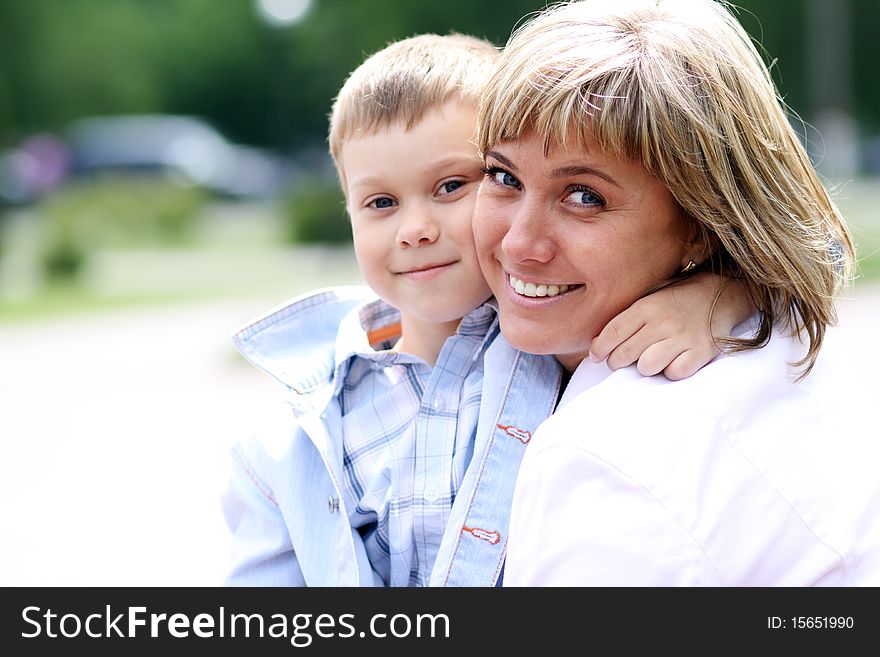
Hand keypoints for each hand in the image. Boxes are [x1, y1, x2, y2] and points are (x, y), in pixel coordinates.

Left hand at [589, 273, 752, 380]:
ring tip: (651, 359)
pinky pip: (675, 373)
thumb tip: (595, 343)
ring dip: (645, 367)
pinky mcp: (701, 352)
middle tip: (621, 360)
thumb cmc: (677, 300)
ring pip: (647, 367)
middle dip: (617, 361)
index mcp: (647, 306)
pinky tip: (673, 361)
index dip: (600, 348)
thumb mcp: (649, 299)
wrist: (721, 294)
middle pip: (625, 354)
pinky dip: (671, 371)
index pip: (613, 332)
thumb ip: (625, 319)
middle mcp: (663, 322)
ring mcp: (683, 337)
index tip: (596, 356)